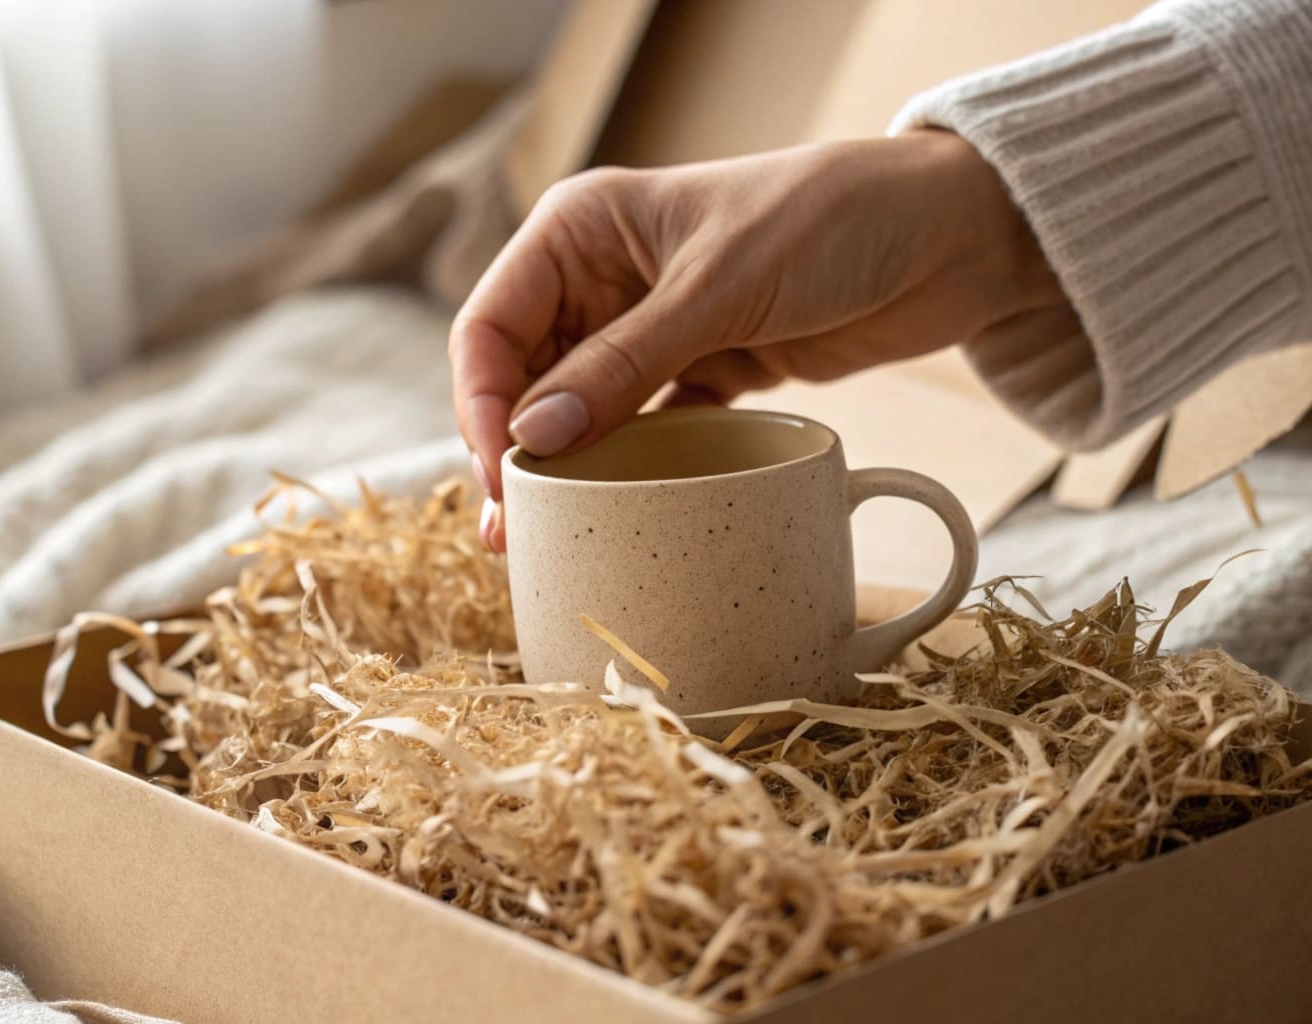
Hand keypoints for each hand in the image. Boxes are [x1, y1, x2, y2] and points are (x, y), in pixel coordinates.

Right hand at [450, 131, 1064, 549]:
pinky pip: (646, 429)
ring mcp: (655, 329)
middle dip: (511, 448)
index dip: (482, 400)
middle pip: (524, 374)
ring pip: (579, 409)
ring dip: (560, 468)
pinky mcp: (706, 370)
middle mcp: (606, 278)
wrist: (949, 236)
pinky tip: (609, 510)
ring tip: (538, 537)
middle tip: (509, 529)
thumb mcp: (718, 286)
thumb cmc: (831, 220)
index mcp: (584, 228)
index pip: (493, 321)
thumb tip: (532, 438)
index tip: (503, 475)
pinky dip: (627, 467)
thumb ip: (623, 362)